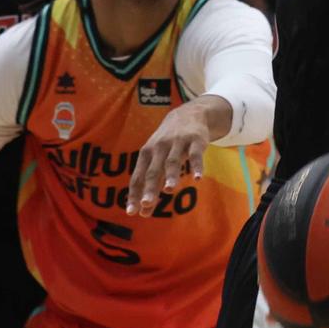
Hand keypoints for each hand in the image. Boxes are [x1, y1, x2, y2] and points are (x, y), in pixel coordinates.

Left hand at [126, 97, 220, 214]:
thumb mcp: (155, 158)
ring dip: (171, 176)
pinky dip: (197, 166)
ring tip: (169, 190)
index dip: (134, 194)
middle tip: (146, 203)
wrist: (189, 114)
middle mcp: (160, 148)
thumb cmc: (167, 144)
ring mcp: (178, 143)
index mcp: (147, 154)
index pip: (138, 177)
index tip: (131, 212)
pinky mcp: (196, 140)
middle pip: (154, 171)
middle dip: (150, 187)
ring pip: (173, 161)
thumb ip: (150, 184)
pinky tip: (197, 178)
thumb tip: (143, 213)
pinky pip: (196, 155)